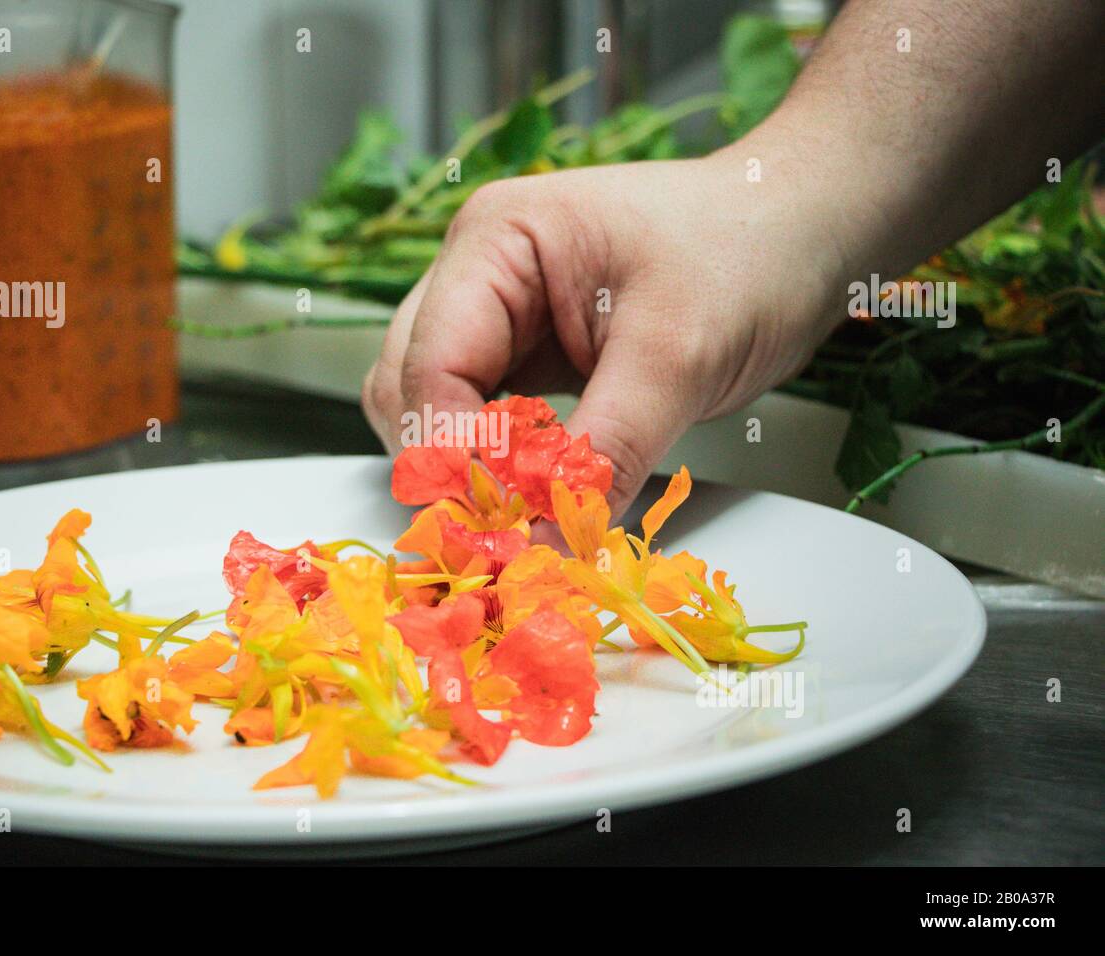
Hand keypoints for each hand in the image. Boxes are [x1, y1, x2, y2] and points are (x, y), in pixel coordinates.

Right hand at [362, 152, 846, 514]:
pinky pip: (486, 421)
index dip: (452, 457)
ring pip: (436, 413)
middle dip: (451, 468)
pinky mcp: (529, 354)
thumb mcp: (676, 357)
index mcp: (495, 242)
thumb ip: (602, 453)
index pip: (429, 365)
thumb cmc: (751, 254)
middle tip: (506, 535)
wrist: (805, 230)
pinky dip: (504, 466)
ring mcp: (499, 314)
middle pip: (409, 390)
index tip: (495, 529)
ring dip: (472, 472)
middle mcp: (477, 274)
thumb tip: (542, 546)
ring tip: (529, 515)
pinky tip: (543, 492)